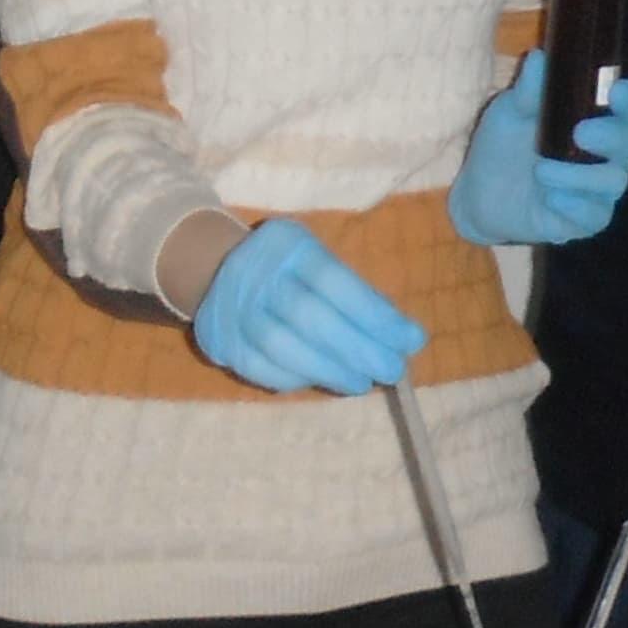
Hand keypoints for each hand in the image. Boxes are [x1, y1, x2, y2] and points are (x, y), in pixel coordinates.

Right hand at [190, 217, 427, 396]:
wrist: (217, 269)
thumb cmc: (288, 269)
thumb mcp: (317, 260)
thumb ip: (354, 293)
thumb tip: (402, 336)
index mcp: (288, 246)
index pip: (336, 281)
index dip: (376, 314)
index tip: (411, 340)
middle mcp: (256, 274)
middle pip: (310, 318)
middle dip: (359, 349)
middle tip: (392, 370)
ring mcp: (233, 310)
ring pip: (284, 348)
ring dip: (332, 371)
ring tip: (362, 382)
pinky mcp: (221, 343)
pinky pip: (263, 370)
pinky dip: (300, 379)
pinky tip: (324, 379)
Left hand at [448, 57, 627, 246]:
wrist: (479, 192)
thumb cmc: (504, 143)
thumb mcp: (510, 111)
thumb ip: (529, 89)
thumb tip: (540, 58)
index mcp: (596, 119)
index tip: (617, 92)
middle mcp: (606, 154)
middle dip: (614, 137)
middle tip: (580, 133)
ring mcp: (599, 189)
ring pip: (614, 181)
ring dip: (577, 175)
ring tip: (539, 170)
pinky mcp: (585, 220)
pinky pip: (595, 216)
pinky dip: (572, 206)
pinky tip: (547, 198)